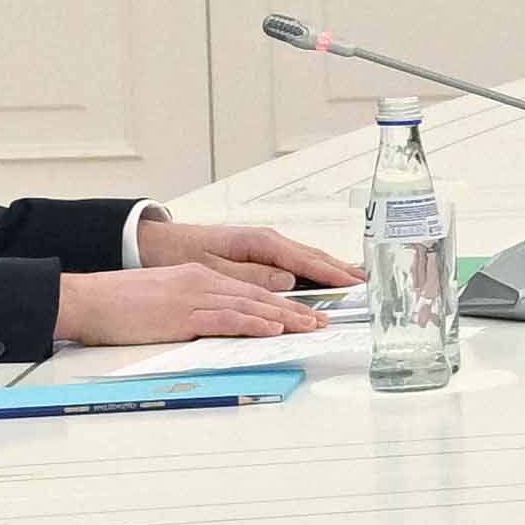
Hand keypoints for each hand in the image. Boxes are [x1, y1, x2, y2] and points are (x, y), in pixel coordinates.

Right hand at [59, 260, 326, 346]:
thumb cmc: (120, 304)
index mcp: (198, 277)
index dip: (281, 300)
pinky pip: (227, 317)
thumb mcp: (165, 299)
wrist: (89, 300)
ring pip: (250, 304)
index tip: (304, 312)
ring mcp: (193, 296)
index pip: (249, 288)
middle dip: (294, 309)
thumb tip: (218, 323)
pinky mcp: (183, 313)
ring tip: (310, 327)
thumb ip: (195, 307)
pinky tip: (273, 329)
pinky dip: (254, 323)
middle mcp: (201, 281)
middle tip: (322, 321)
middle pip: (258, 294)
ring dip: (284, 317)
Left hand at [143, 215, 356, 288]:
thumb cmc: (180, 253)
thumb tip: (287, 280)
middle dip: (340, 269)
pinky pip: (294, 261)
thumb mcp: (211, 267)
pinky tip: (325, 275)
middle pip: (311, 256)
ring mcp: (263, 246)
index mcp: (257, 242)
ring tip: (355, 279)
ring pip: (306, 258)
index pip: (302, 259)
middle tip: (367, 283)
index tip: (353, 283)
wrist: (157, 242)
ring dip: (331, 269)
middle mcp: (265, 241)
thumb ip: (250, 275)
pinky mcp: (258, 253)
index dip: (330, 273)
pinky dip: (315, 268)